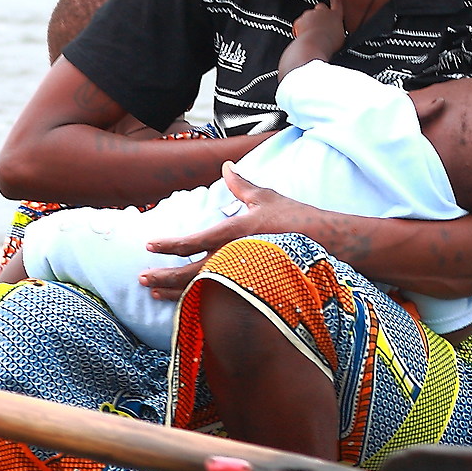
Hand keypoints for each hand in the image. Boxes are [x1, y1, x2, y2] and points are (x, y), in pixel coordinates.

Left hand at [137, 166, 321, 298]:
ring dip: (175, 293)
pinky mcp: (253, 289)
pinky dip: (199, 302)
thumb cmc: (298, 219)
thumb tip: (225, 166)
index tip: (150, 245)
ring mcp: (243, 278)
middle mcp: (234, 258)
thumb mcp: (266, 197)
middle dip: (163, 277)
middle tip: (142, 278)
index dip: (169, 244)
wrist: (329, 246)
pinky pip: (219, 300)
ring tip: (155, 294)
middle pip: (190, 273)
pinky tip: (186, 304)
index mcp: (235, 233)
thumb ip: (241, 185)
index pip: (194, 241)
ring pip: (202, 290)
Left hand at [280, 2, 346, 76]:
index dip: (335, 2)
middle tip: (322, 23)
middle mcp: (322, 12)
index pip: (336, 3)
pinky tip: (304, 35)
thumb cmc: (328, 43)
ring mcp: (310, 15)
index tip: (334, 1)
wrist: (313, 45)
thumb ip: (338, 30)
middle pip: (321, 6)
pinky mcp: (300, 21)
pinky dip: (301, 27)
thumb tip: (337, 33)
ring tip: (313, 32)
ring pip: (309, 14)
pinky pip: (300, 22)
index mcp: (335, 15)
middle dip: (321, 13)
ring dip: (310, 20)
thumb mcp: (341, 38)